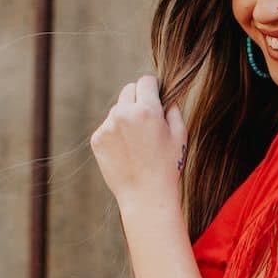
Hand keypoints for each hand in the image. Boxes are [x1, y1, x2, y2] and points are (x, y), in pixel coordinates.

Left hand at [90, 74, 187, 210]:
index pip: (145, 81)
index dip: (153, 88)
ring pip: (117, 110)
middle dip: (138, 99)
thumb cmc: (168, 167)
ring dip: (126, 117)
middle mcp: (123, 114)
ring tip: (138, 142)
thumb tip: (167, 96)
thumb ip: (173, 109)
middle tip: (147, 120)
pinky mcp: (97, 139)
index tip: (156, 96)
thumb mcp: (180, 135)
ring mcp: (107, 127)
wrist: (146, 197)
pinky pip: (108, 127)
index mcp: (146, 110)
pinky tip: (127, 151)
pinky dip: (116, 134)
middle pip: (129, 90)